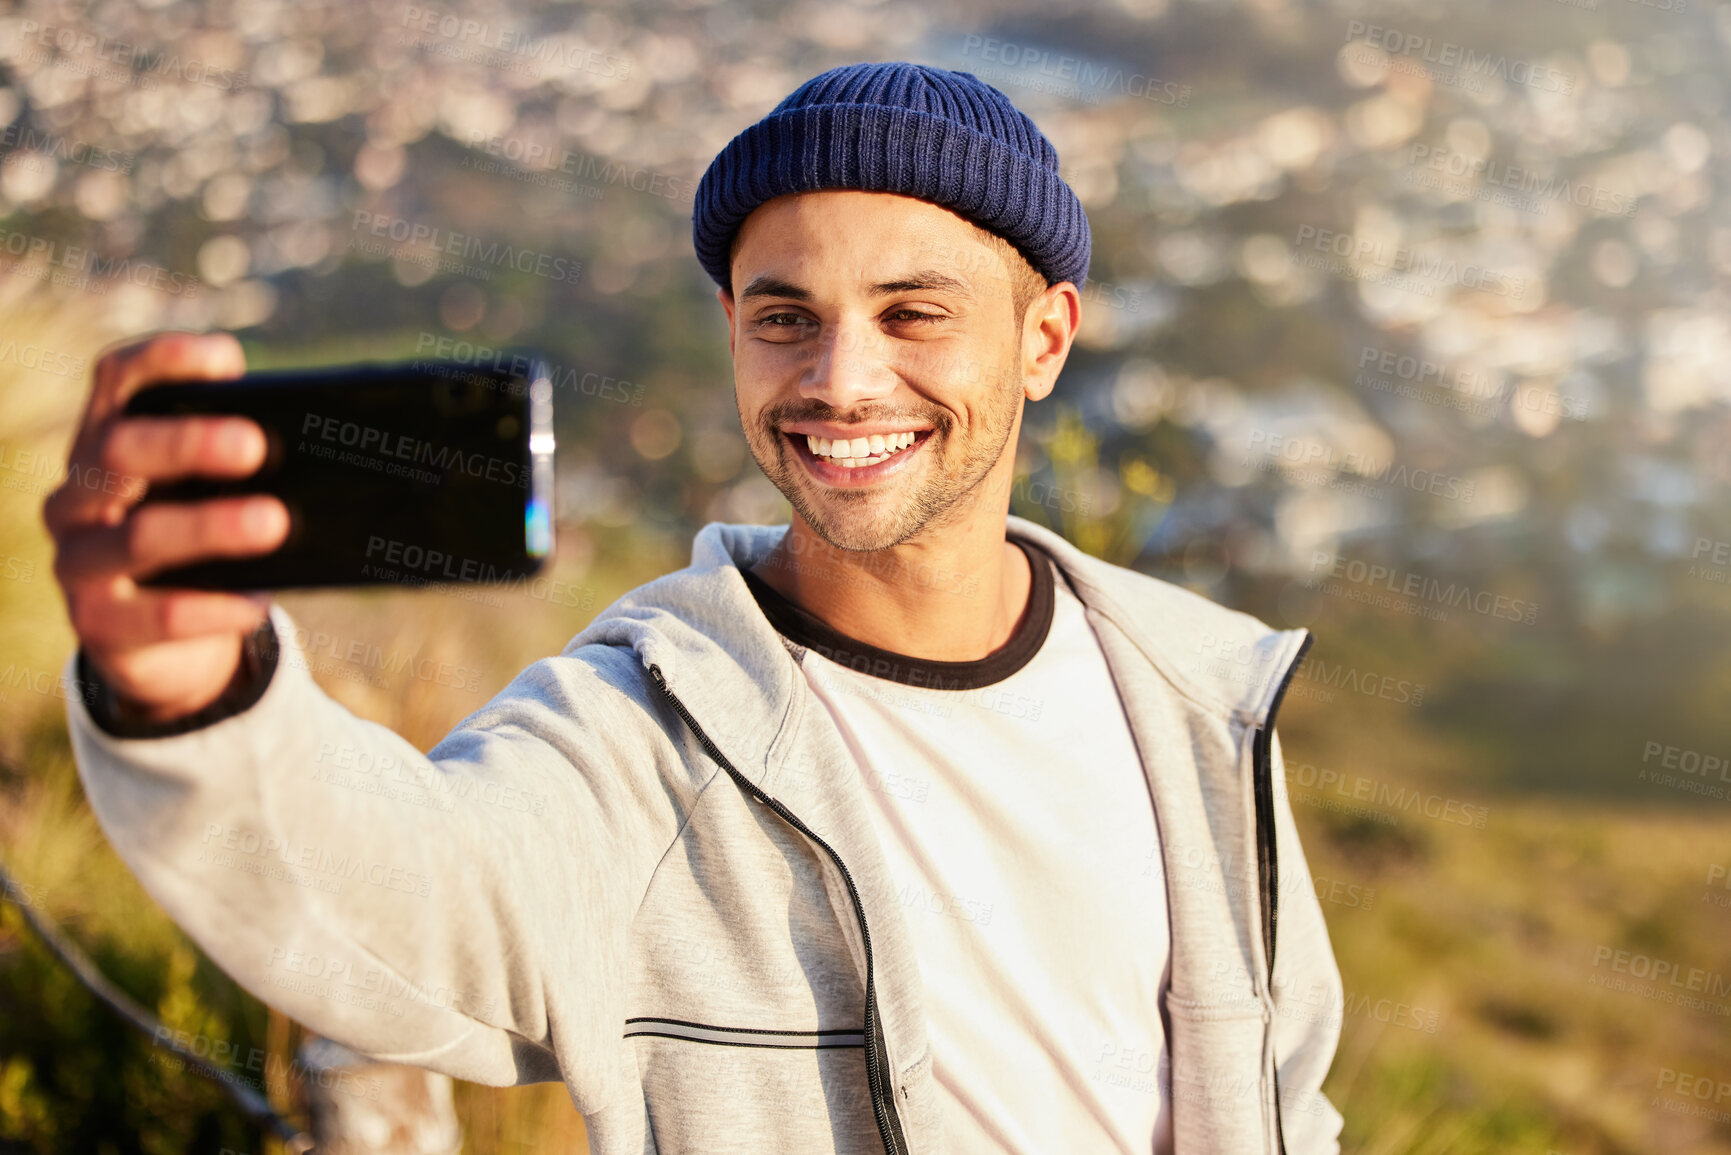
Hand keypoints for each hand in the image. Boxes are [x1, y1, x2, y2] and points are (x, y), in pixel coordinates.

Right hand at [45, 332, 289, 724]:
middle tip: (255, 445)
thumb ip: (242, 466)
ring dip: (209, 527)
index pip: (117, 380)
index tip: (228, 358)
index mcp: (107, 443)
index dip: (164, 360)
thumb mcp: (213, 497)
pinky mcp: (95, 624)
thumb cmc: (199, 547)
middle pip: (119, 450)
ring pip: (138, 536)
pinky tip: (254, 603)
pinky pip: (157, 616)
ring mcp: (78, 560)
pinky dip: (213, 607)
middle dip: (187, 444)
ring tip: (273, 522)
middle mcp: (78, 495)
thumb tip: (328, 442)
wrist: (162, 645)